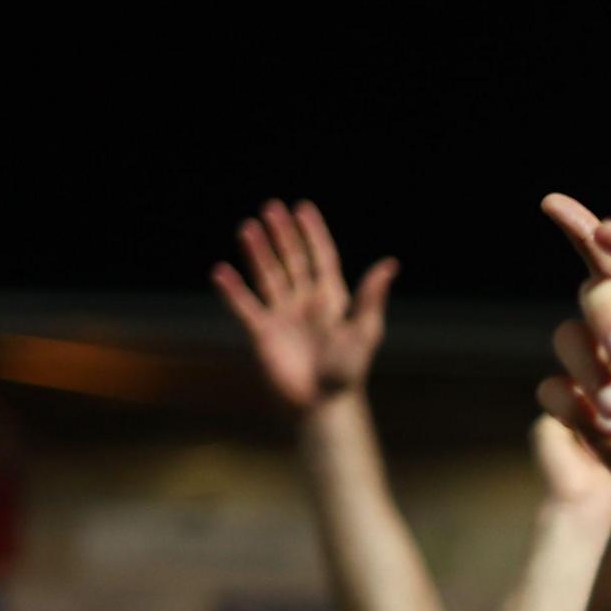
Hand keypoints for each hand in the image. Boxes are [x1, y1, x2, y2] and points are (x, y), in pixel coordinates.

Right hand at [212, 200, 397, 413]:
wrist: (321, 403)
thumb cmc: (348, 370)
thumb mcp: (365, 330)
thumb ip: (371, 297)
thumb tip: (390, 264)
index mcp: (332, 299)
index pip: (321, 257)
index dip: (313, 233)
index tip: (303, 208)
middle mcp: (306, 302)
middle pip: (292, 260)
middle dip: (282, 235)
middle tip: (271, 208)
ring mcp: (283, 315)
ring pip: (267, 275)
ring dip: (257, 253)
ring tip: (248, 228)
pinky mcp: (262, 332)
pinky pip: (244, 305)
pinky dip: (232, 289)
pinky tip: (221, 271)